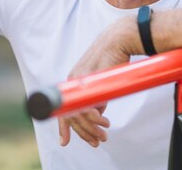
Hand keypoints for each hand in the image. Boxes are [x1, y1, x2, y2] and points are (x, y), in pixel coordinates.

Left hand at [58, 14, 139, 146]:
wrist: (119, 39)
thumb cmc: (114, 58)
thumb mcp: (103, 82)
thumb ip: (98, 98)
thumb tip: (97, 114)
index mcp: (73, 82)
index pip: (64, 109)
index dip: (63, 127)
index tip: (64, 142)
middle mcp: (72, 82)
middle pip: (71, 115)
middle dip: (84, 133)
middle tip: (97, 142)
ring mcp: (78, 81)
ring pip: (78, 114)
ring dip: (91, 128)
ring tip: (103, 136)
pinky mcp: (88, 80)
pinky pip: (87, 106)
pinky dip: (94, 118)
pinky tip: (102, 123)